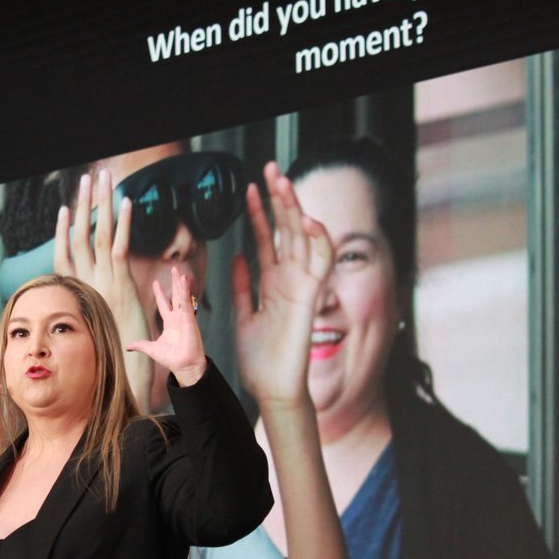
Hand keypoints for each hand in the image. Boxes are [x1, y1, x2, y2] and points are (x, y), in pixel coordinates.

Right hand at [54, 169, 153, 408]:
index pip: (65, 253)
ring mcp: (103, 278)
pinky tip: (127, 202)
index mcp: (78, 288)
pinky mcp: (122, 281)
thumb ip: (87, 311)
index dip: (64, 229)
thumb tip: (83, 308)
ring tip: (101, 176)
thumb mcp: (94, 326)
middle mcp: (87, 280)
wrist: (121, 368)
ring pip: (99, 233)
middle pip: (81, 233)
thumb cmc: (108, 350)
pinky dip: (125, 223)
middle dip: (85, 202)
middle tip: (85, 177)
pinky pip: (121, 245)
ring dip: (101, 202)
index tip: (66, 209)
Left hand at [127, 266, 206, 385]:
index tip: (156, 283)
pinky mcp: (190, 319)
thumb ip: (141, 345)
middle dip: (174, 283)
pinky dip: (186, 291)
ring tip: (179, 271)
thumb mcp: (152, 349)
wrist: (183, 367)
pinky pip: (187, 303)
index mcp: (170, 324)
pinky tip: (185, 281)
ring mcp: (185, 318)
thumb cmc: (172, 359)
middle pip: (176, 296)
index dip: (160, 294)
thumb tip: (128, 346)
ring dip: (181, 283)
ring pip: (182, 296)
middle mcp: (178, 318)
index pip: (164, 304)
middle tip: (174, 268)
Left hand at [232, 162, 332, 406]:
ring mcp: (303, 286)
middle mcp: (290, 280)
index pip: (268, 239)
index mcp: (273, 283)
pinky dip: (317, 239)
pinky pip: (321, 262)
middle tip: (269, 168)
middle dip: (278, 199)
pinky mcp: (312, 297)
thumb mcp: (242, 315)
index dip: (259, 213)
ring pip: (304, 238)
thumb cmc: (259, 360)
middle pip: (288, 229)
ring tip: (282, 182)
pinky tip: (306, 219)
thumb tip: (237, 256)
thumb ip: (241, 286)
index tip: (248, 188)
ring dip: (296, 208)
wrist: (272, 389)